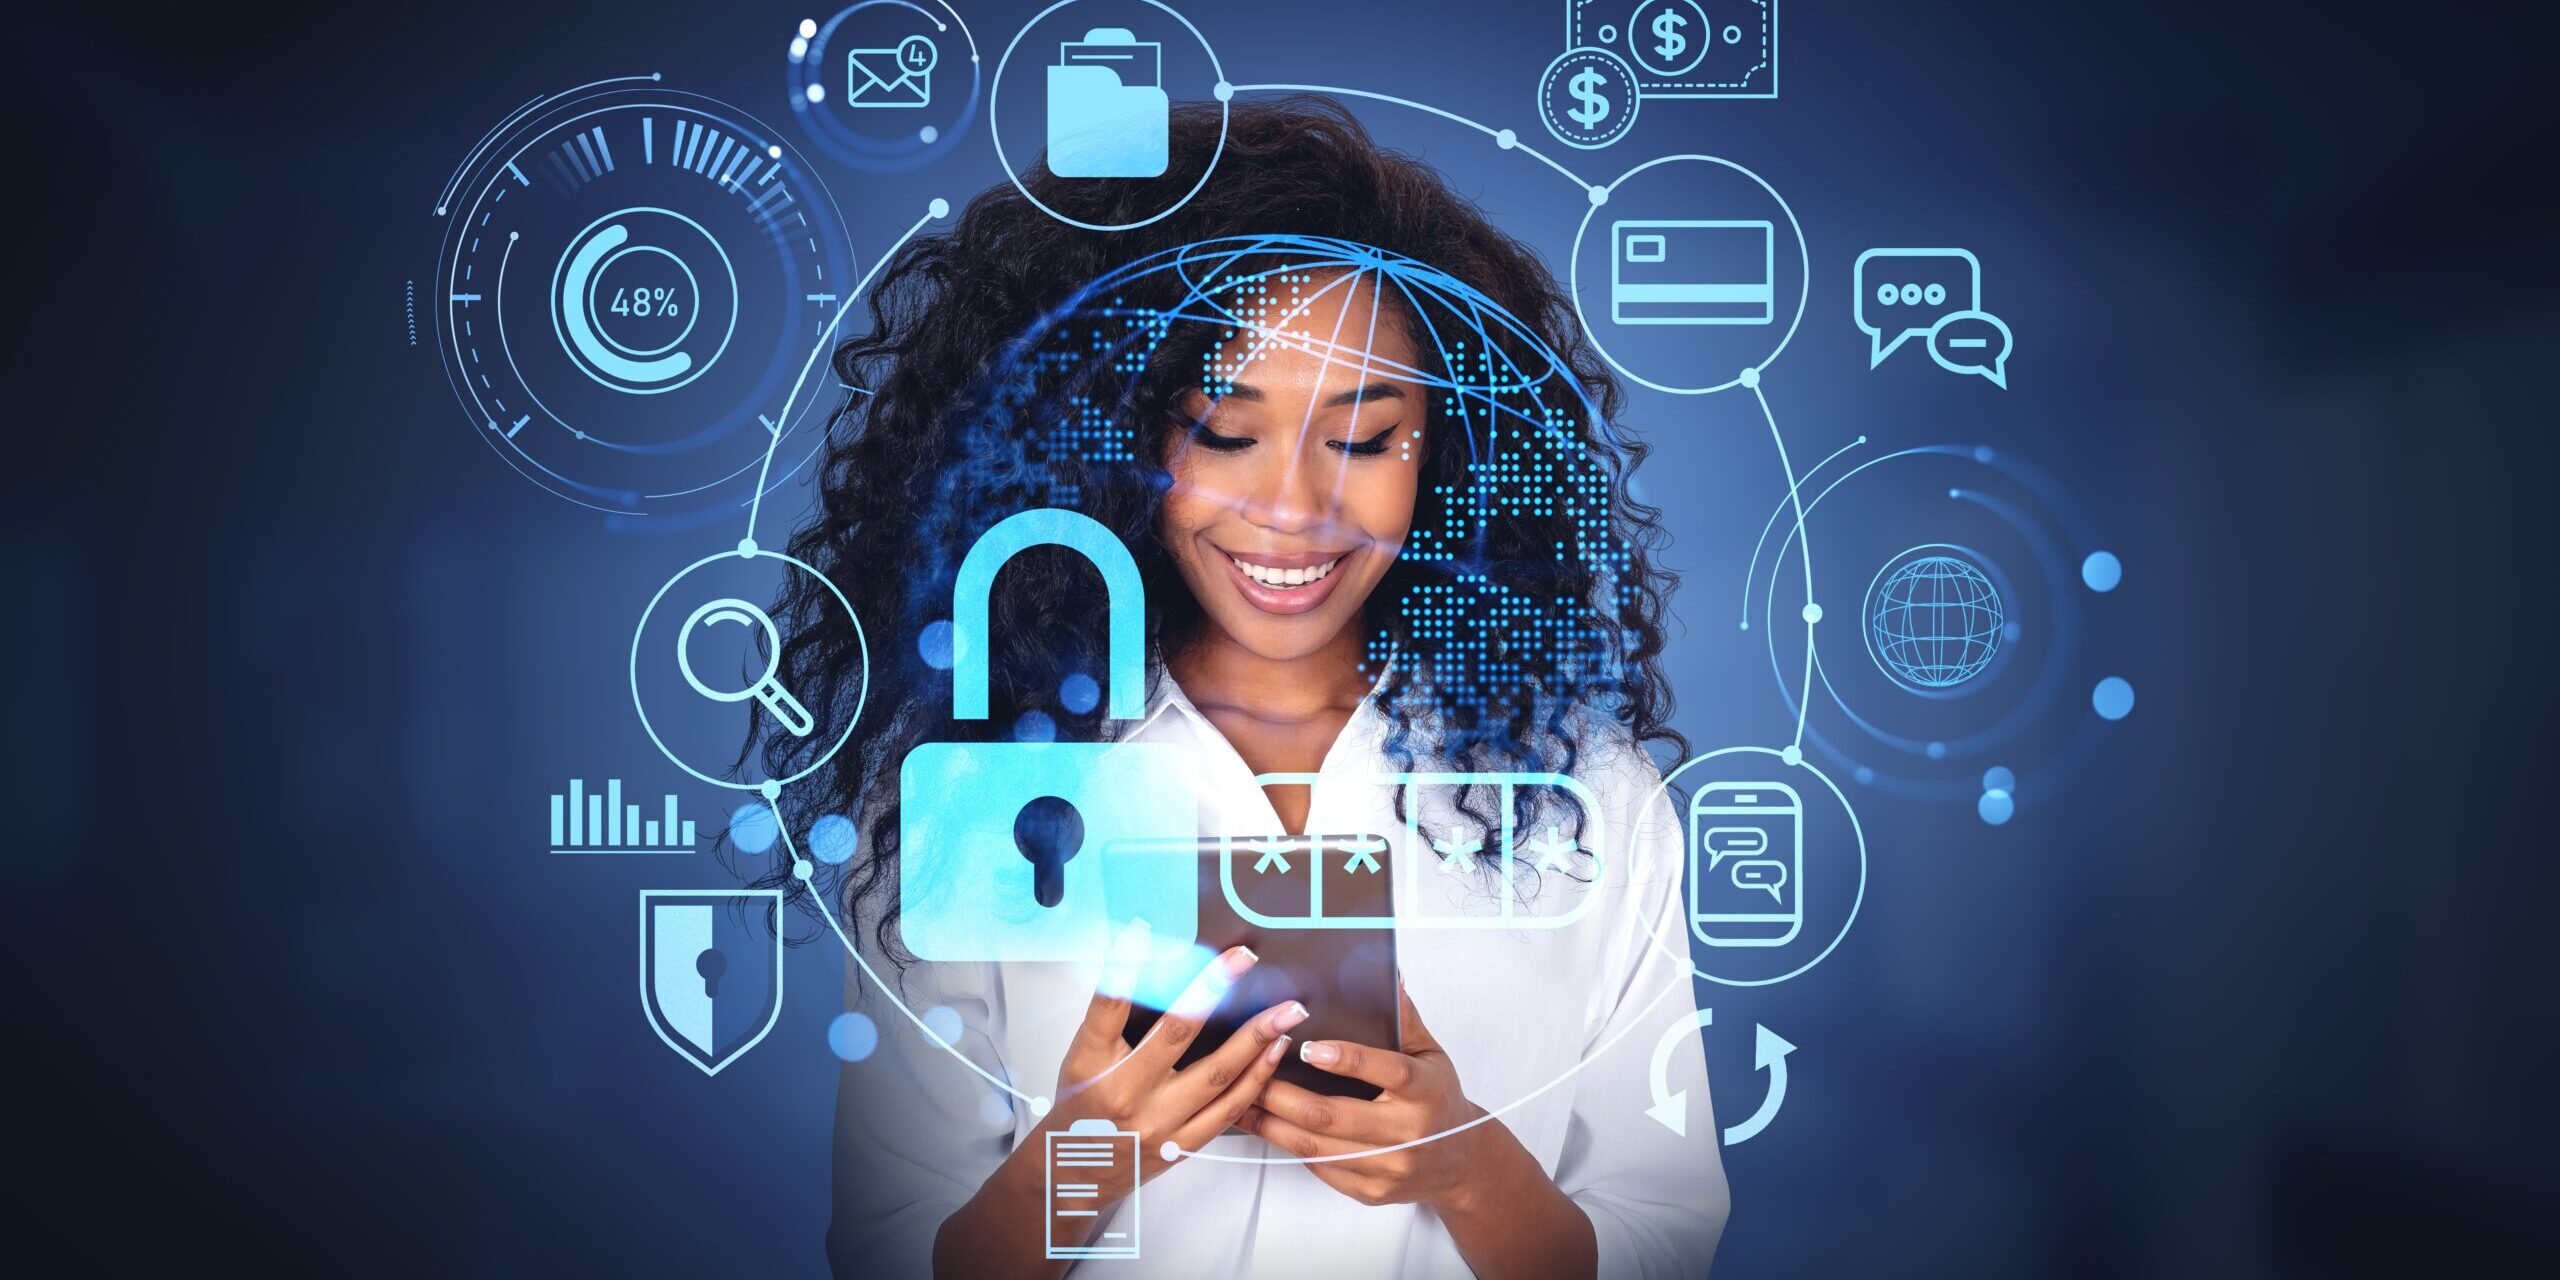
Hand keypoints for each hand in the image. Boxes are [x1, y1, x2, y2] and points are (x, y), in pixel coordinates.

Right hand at [1030, 941, 1304, 1196]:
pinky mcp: (1182, 1144)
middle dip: (1213, 990)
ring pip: (1217, 1076)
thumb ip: (1115, 1018)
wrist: (1074, 1172)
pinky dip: (1257, 1079)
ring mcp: (1158, 1123)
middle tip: (1243, 959)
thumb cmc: (1080, 1106)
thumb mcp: (1083, 1056)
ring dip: (1256, 1039)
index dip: (1124, 962)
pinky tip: (1274, 1053)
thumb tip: (1156, 968)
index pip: (1109, 1004)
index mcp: (1091, 1063)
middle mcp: (1125, 1092)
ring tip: (1286, 1011)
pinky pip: (1229, 1110)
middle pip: (1175, 1034)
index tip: (1140, 927)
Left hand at [1237, 983, 1488, 1209]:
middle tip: (1251, 1070)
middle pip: (1333, 1116)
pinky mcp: (1371, 1191)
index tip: (1309, 1045)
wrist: (1459, 1163)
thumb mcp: (1430, 1054)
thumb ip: (1404, 1017)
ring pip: (1317, 1147)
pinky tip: (1268, 1126)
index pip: (1389, 1071)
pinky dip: (1290, 1145)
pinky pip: (1321, 1167)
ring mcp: (1388, 1168)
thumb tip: (1387, 974)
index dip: (1348, 1059)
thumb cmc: (1438, 1099)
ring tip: (1243, 1100)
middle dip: (1282, 1094)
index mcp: (1427, 1091)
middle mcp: (1409, 1133)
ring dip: (1272, 1123)